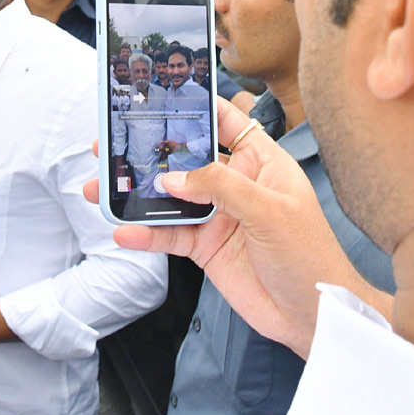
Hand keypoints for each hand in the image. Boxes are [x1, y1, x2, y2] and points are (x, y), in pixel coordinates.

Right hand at [84, 100, 390, 358]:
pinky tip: (124, 230)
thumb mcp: (271, 211)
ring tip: (100, 189)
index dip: (195, 108)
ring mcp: (218, 216)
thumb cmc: (311, 256)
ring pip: (169, 198)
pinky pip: (168, 235)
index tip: (159, 98)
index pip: (225, 122)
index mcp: (260, 162)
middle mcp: (236, 184)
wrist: (313, 315)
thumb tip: (175, 178)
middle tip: (112, 145)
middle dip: (149, 151)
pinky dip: (144, 233)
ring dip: (136, 194)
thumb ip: (221, 187)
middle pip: (185, 158)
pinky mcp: (205, 247)